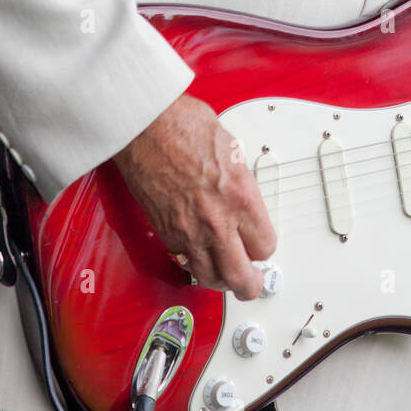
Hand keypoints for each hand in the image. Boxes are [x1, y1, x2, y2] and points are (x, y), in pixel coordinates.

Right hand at [112, 93, 275, 299]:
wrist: (145, 128)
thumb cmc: (184, 126)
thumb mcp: (232, 149)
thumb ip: (241, 182)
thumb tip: (244, 196)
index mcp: (241, 197)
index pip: (265, 246)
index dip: (264, 247)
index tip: (262, 243)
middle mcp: (217, 221)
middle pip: (241, 277)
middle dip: (250, 284)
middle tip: (253, 283)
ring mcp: (189, 231)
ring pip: (210, 278)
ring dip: (221, 281)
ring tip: (228, 277)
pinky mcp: (166, 233)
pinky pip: (186, 262)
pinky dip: (195, 266)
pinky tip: (200, 258)